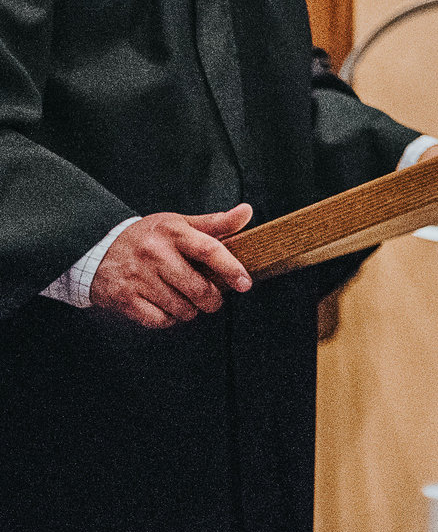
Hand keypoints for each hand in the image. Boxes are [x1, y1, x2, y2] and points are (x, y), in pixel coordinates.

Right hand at [89, 204, 254, 329]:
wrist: (97, 249)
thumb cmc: (148, 237)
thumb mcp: (178, 223)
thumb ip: (214, 222)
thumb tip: (247, 211)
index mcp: (172, 231)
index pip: (209, 250)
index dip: (231, 268)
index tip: (245, 284)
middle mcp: (154, 253)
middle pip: (197, 287)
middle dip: (213, 300)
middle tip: (214, 299)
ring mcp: (137, 277)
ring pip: (181, 307)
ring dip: (191, 310)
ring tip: (188, 301)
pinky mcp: (124, 298)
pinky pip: (159, 319)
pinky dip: (169, 319)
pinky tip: (168, 308)